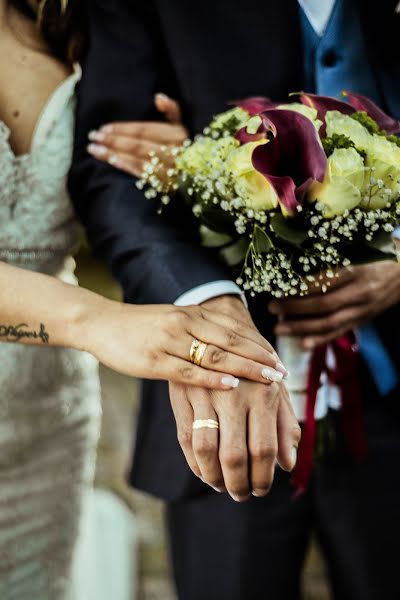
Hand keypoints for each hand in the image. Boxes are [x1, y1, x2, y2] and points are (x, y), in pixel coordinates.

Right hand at [83, 297, 286, 388]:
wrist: (102, 323)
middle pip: (232, 340)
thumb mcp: (174, 321)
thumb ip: (199, 330)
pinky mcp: (155, 360)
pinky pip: (189, 370)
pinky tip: (232, 385)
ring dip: (246, 367)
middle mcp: (185, 323)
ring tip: (269, 379)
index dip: (259, 343)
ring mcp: (170, 340)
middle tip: (283, 371)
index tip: (278, 357)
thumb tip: (227, 346)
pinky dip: (213, 378)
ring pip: (216, 354)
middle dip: (260, 357)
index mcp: (192, 313)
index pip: (234, 328)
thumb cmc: (141, 327)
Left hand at [87, 93, 186, 175]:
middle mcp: (175, 152)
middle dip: (113, 140)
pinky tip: (111, 161)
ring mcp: (170, 170)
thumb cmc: (187, 150)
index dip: (122, 128)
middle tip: (93, 137)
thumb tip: (158, 97)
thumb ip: (172, 110)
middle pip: (138, 144)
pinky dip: (126, 166)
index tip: (103, 128)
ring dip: (113, 154)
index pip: (144, 130)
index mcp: (178, 136)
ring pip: (137, 159)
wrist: (200, 179)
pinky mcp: (166, 185)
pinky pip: (143, 174)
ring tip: (94, 150)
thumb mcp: (184, 127)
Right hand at [170, 380, 299, 500]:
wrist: (222, 328)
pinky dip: (194, 462)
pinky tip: (204, 471)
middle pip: (234, 456)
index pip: (264, 450)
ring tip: (222, 486)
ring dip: (213, 477)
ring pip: (205, 450)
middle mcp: (233, 394)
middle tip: (241, 495)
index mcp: (263, 393)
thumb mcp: (276, 390)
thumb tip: (287, 465)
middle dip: (238, 484)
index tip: (261, 490)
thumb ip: (285, 426)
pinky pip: (186, 437)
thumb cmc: (256, 367)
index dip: (263, 478)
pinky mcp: (183, 394)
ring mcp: (205, 394)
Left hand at [269, 261, 399, 348]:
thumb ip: (333, 254)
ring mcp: (363, 309)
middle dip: (294, 308)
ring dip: (301, 328)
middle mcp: (361, 293)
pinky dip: (321, 339)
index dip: (300, 287)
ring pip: (330, 323)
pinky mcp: (363, 319)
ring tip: (279, 328)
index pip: (324, 281)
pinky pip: (340, 332)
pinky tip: (303, 343)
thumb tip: (296, 258)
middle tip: (271, 307)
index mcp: (358, 270)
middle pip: (323, 305)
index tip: (278, 286)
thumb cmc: (379, 252)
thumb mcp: (359, 247)